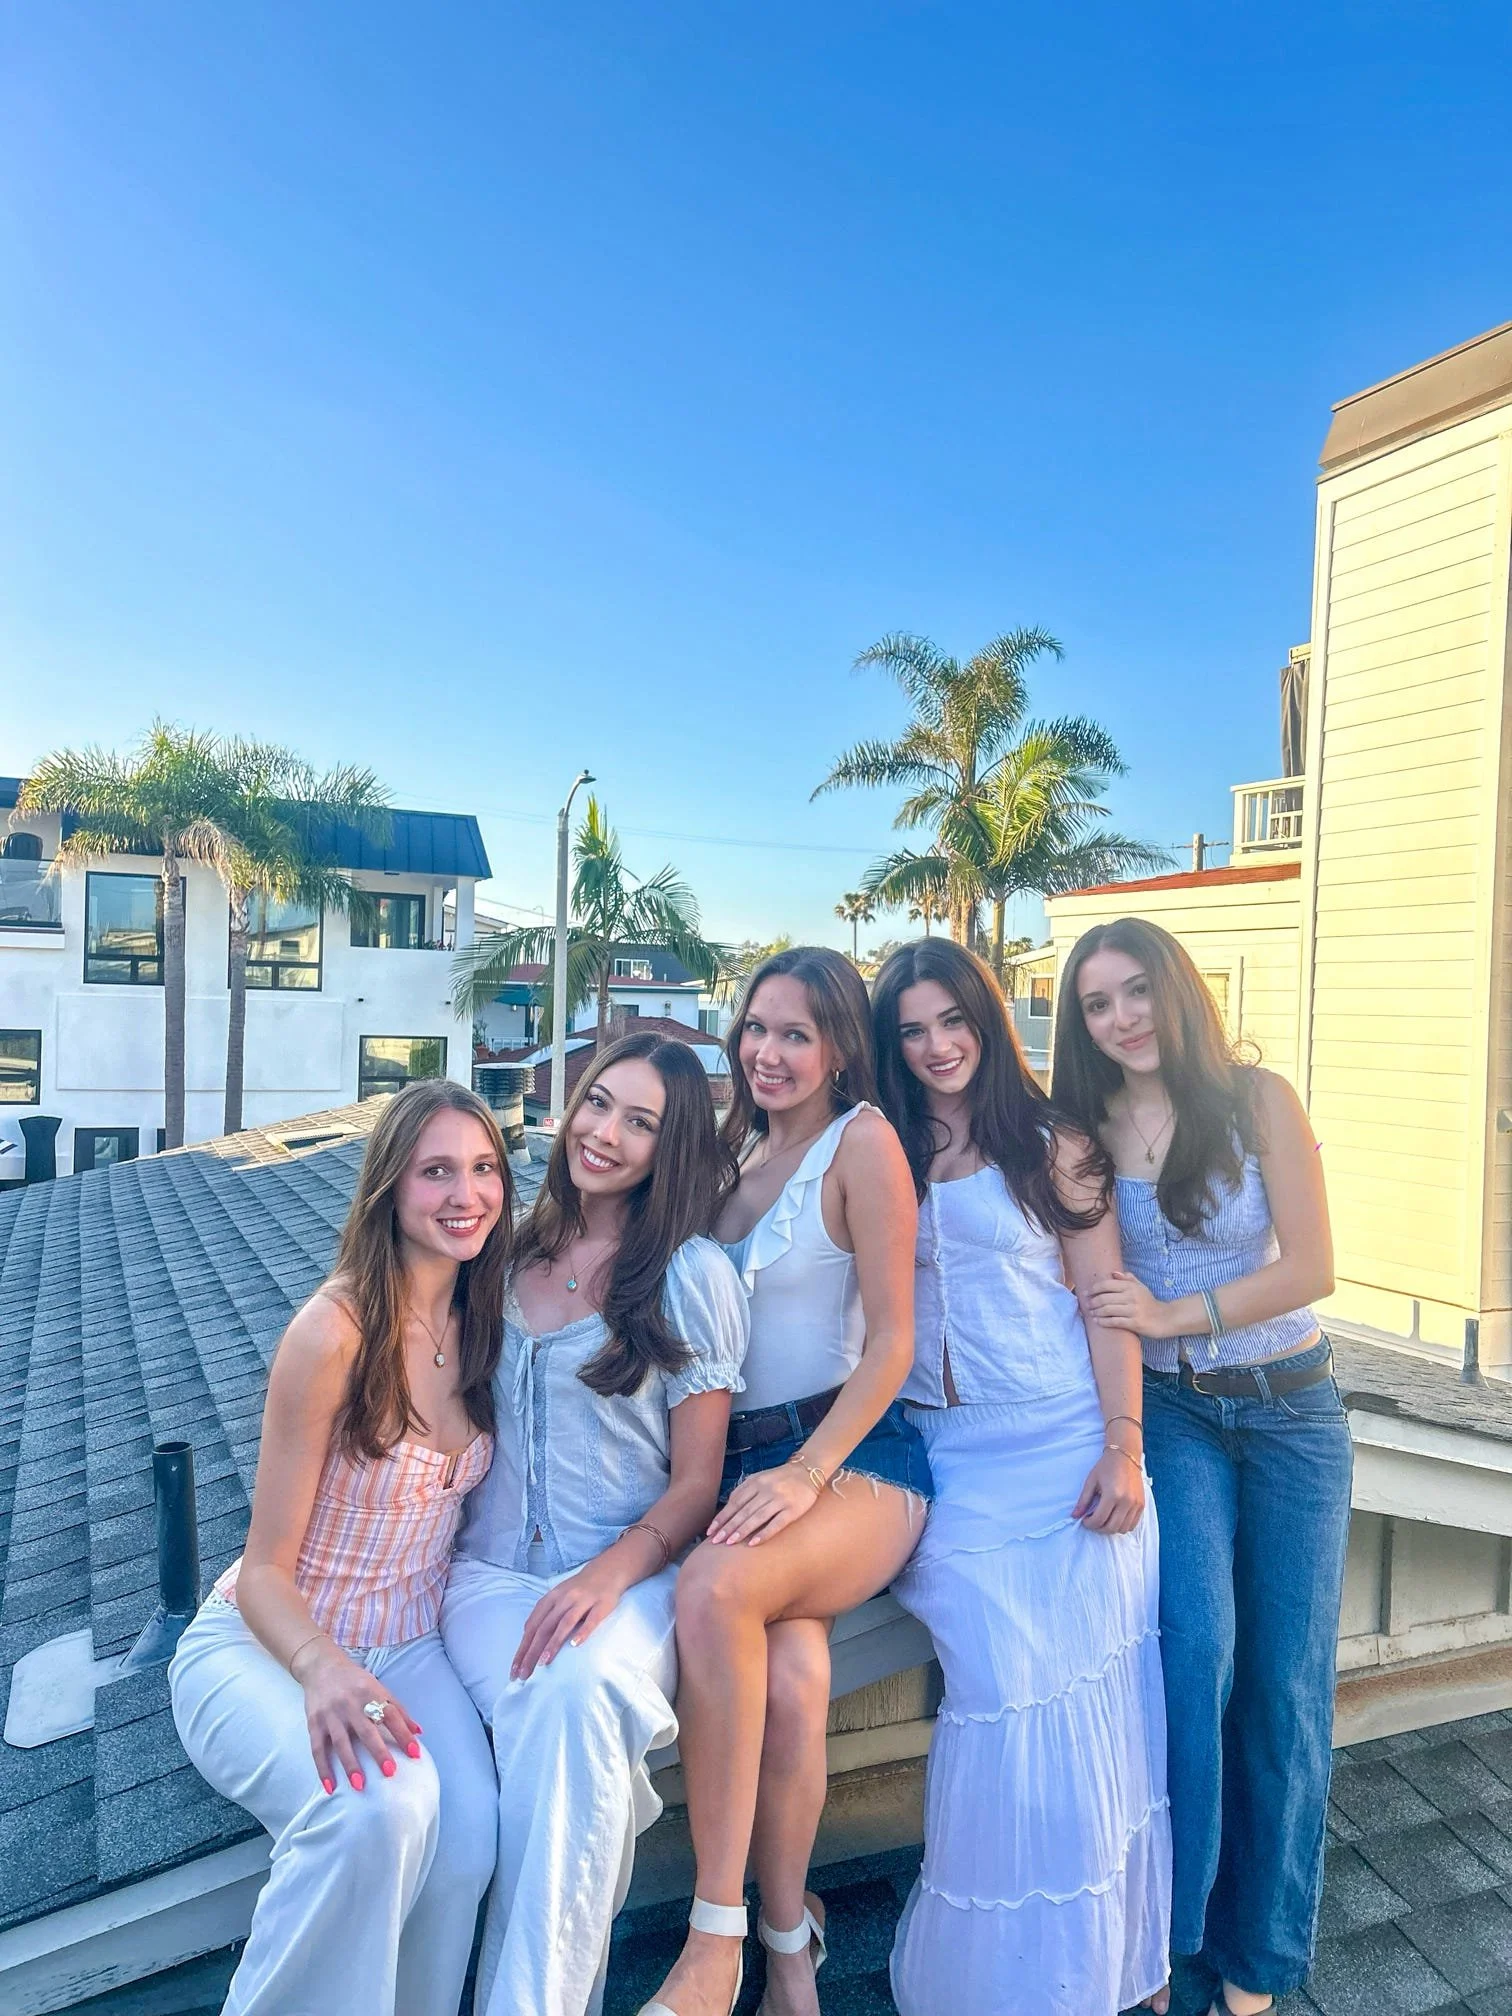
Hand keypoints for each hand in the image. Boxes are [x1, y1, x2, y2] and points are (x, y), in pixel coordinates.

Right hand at [293, 1637, 420, 1792]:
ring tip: (360, 1786)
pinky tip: (331, 1787)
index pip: (390, 1715)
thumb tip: (419, 1732)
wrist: (321, 1667)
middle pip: (366, 1731)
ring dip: (350, 1765)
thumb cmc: (355, 1681)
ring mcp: (331, 1715)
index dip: (404, 1733)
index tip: (415, 1754)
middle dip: (378, 1752)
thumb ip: (398, 1709)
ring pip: (341, 1743)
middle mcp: (350, 1704)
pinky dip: (323, 1769)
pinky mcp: (314, 1724)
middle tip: (390, 1772)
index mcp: (370, 1693)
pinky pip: (318, 1749)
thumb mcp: (378, 1688)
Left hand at [511, 1553, 633, 1680]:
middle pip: (545, 1627)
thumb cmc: (579, 1589)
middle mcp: (564, 1598)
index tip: (514, 1669)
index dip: (522, 1648)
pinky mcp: (601, 1604)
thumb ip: (545, 1616)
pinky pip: (591, 1620)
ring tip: (543, 1662)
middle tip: (524, 1674)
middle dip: (532, 1651)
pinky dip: (582, 1632)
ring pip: (565, 1623)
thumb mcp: (558, 1597)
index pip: (532, 1626)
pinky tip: (575, 1645)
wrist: (608, 1569)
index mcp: (551, 1598)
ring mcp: (583, 1601)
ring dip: (553, 1643)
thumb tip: (527, 1640)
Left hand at [707, 1464, 822, 1546]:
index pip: (735, 1502)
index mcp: (756, 1482)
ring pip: (757, 1517)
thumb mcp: (760, 1478)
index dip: (722, 1517)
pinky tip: (753, 1543)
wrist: (807, 1471)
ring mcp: (780, 1500)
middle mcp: (766, 1490)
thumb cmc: (779, 1478)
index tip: (710, 1531)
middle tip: (715, 1541)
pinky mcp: (792, 1510)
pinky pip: (776, 1524)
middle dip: (728, 1527)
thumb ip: (745, 1491)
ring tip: (730, 1543)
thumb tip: (726, 1510)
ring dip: (742, 1531)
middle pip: (743, 1511)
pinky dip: (764, 1534)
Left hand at [1072, 1447, 1145, 1534]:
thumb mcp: (1091, 1481)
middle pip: (1111, 1528)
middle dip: (1098, 1528)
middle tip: (1092, 1521)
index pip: (1099, 1519)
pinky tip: (1115, 1518)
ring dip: (1111, 1528)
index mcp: (1112, 1495)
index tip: (1084, 1519)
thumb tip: (1074, 1516)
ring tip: (1104, 1519)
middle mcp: (1126, 1501)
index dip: (1089, 1523)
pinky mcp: (1142, 1505)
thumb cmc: (1106, 1467)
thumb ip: (1083, 1500)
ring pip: (1123, 1529)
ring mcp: (1136, 1504)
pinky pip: (1133, 1525)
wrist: (1125, 1456)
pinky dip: (1123, 1526)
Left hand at [1080, 1269, 1166, 1336]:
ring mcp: (1132, 1310)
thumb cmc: (1150, 1302)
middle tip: (1086, 1305)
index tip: (1086, 1293)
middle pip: (1104, 1298)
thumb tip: (1113, 1273)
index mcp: (1130, 1286)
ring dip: (1096, 1312)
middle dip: (1092, 1302)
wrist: (1165, 1318)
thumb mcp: (1141, 1287)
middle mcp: (1131, 1297)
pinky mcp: (1134, 1323)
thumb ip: (1127, 1279)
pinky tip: (1098, 1321)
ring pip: (1107, 1310)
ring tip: (1091, 1313)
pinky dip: (1103, 1322)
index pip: (1106, 1284)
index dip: (1094, 1288)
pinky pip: (1114, 1321)